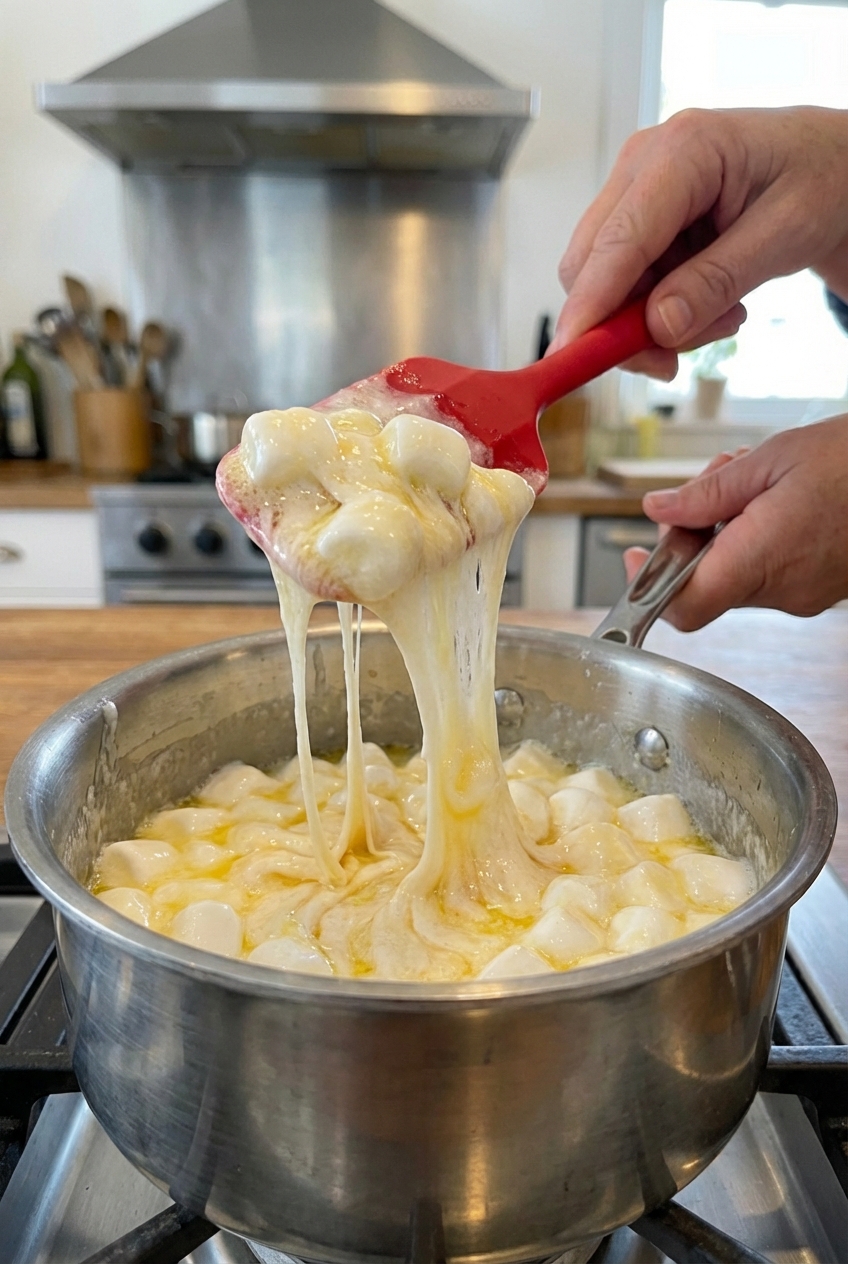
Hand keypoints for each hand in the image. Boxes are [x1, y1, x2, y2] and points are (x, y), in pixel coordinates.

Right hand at [551, 107, 847, 378]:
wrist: (830, 165)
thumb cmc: (819, 179)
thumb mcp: (786, 234)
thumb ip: (719, 280)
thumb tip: (660, 325)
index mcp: (683, 150)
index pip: (618, 239)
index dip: (591, 302)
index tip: (572, 353)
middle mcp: (643, 166)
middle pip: (590, 265)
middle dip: (623, 325)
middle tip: (676, 359)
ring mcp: (635, 194)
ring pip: (605, 286)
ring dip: (651, 323)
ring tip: (723, 317)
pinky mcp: (638, 223)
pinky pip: (625, 288)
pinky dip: (659, 313)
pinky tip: (711, 303)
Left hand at [622, 415, 847, 629]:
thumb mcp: (770, 460)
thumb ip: (707, 493)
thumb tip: (658, 510)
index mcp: (760, 558)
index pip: (685, 607)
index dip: (648, 591)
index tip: (633, 561)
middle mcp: (780, 590)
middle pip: (703, 582)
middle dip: (692, 534)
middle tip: (709, 484)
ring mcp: (801, 595)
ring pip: (734, 574)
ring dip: (724, 530)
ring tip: (750, 479)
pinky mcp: (817, 590)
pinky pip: (765, 572)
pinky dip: (754, 539)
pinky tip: (774, 499)